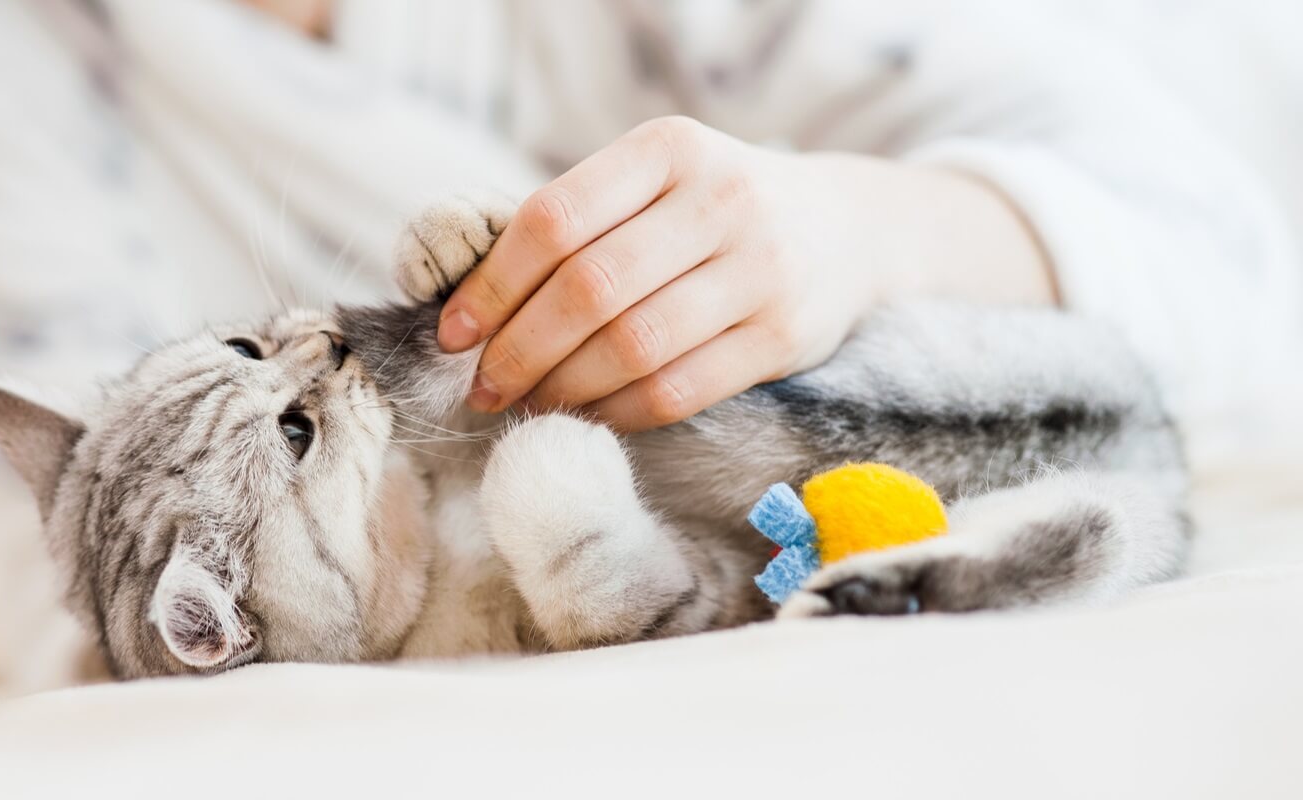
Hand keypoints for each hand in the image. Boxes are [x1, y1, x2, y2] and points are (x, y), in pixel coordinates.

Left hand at [437, 116, 1052, 430]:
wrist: (848, 228)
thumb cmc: (711, 212)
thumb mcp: (654, 183)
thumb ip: (576, 225)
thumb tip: (469, 309)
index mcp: (669, 148)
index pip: (554, 220)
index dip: (492, 285)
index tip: (454, 335)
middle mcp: (721, 199)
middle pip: (588, 288)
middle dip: (519, 350)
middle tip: (484, 387)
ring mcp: (761, 268)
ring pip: (632, 347)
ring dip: (563, 389)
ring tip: (529, 405)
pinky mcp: (784, 335)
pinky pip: (677, 390)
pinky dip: (616, 413)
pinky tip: (587, 415)